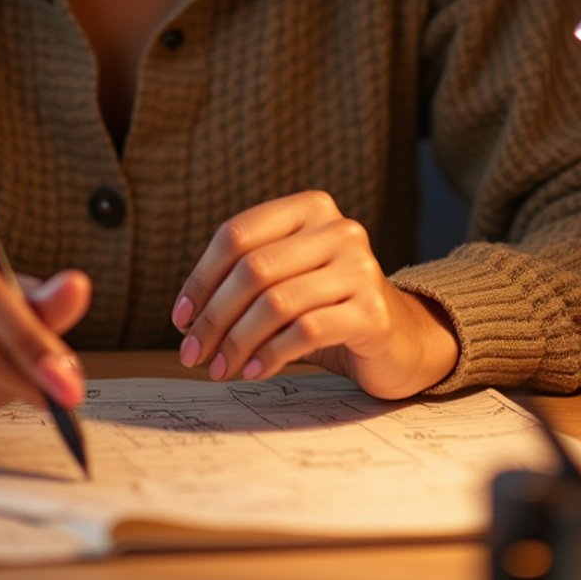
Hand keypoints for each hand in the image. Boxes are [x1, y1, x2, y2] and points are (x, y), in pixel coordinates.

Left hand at [172, 191, 458, 399]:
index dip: (201, 278)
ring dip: (237, 341)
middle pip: (253, 269)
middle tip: (193, 353)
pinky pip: (306, 330)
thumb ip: (246, 280)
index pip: (237, 234)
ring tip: (220, 368)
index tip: (181, 318)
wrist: (399, 340)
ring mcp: (360, 267)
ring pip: (276, 302)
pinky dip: (271, 354)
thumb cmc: (328, 309)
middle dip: (214, 316)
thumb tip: (188, 318)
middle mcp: (338, 229)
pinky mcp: (372, 311)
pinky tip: (254, 371)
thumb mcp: (286, 280)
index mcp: (309, 208)